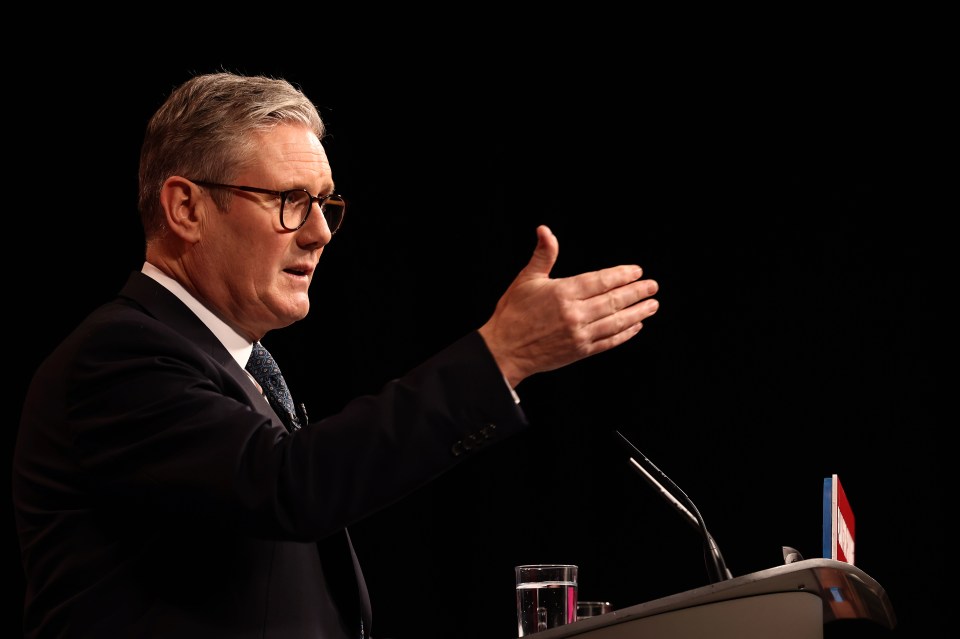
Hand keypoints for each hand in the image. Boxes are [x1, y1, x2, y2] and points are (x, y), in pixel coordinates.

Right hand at [478, 225, 658, 387]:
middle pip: (613, 300)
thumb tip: (545, 230)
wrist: (504, 350)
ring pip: (616, 321)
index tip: (636, 271)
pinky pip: (609, 341)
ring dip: (637, 313)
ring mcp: (579, 334)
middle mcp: (574, 314)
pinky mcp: (580, 351)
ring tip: (651, 305)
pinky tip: (635, 326)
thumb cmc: (513, 314)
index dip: (622, 275)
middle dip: (636, 292)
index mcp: (562, 292)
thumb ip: (543, 255)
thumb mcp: (526, 279)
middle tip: (652, 286)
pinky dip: (625, 334)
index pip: (601, 281)